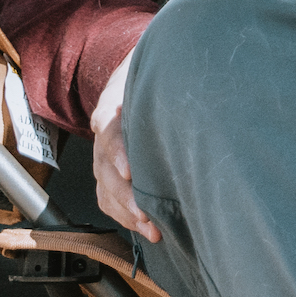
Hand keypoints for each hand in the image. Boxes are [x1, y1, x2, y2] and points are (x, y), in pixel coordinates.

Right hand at [88, 46, 161, 242]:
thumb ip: (166, 77)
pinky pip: (106, 197)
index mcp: (113, 106)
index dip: (117, 152)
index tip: (131, 172)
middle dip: (126, 195)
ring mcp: (103, 154)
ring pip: (105, 187)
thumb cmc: (155, 72)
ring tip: (151, 229)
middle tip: (147, 213)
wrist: (136, 73)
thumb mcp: (158, 67)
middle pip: (106, 167)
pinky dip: (122, 215)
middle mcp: (104, 132)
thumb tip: (192, 79)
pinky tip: (143, 226)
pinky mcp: (107, 170)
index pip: (108, 130)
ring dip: (126, 211)